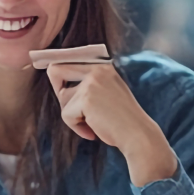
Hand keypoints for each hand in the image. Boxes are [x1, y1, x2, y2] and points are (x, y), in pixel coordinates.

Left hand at [43, 62, 176, 185]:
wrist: (138, 135)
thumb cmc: (122, 119)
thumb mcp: (106, 92)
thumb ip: (86, 84)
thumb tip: (55, 74)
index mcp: (103, 65)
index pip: (68, 59)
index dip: (58, 74)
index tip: (55, 82)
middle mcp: (97, 69)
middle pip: (55, 70)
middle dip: (60, 93)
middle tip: (76, 110)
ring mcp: (92, 82)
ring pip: (62, 98)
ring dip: (73, 116)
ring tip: (92, 123)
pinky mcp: (86, 98)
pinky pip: (66, 114)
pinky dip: (76, 127)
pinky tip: (92, 131)